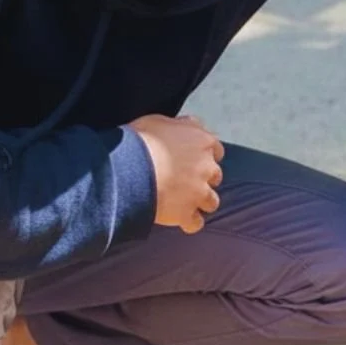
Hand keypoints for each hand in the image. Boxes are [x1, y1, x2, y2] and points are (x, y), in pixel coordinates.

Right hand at [127, 114, 224, 234]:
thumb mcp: (159, 121)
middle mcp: (207, 167)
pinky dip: (189, 223)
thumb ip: (178, 125)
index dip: (205, 155)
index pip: (216, 149)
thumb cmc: (141, 141)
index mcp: (202, 142)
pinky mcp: (187, 213)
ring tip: (186, 203)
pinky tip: (181, 221)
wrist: (130, 169)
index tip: (194, 158)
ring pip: (212, 202)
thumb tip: (184, 125)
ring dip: (201, 202)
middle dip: (204, 179)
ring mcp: (199, 192)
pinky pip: (195, 223)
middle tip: (186, 180)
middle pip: (216, 176)